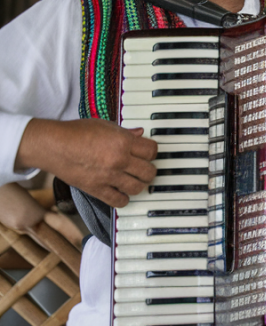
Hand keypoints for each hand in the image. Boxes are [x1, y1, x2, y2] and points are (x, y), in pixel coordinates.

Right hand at [15, 119, 158, 208]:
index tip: (148, 154)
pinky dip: (123, 199)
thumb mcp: (104, 125)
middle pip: (149, 171)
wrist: (53, 145)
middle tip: (143, 168)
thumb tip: (140, 133)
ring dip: (139, 184)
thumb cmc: (76, 132)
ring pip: (138, 187)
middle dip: (149, 170)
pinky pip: (119, 201)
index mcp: (123, 141)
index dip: (152, 152)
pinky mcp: (96, 189)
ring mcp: (109, 176)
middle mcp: (119, 160)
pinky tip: (121, 193)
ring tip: (134, 180)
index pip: (152, 151)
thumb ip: (125, 132)